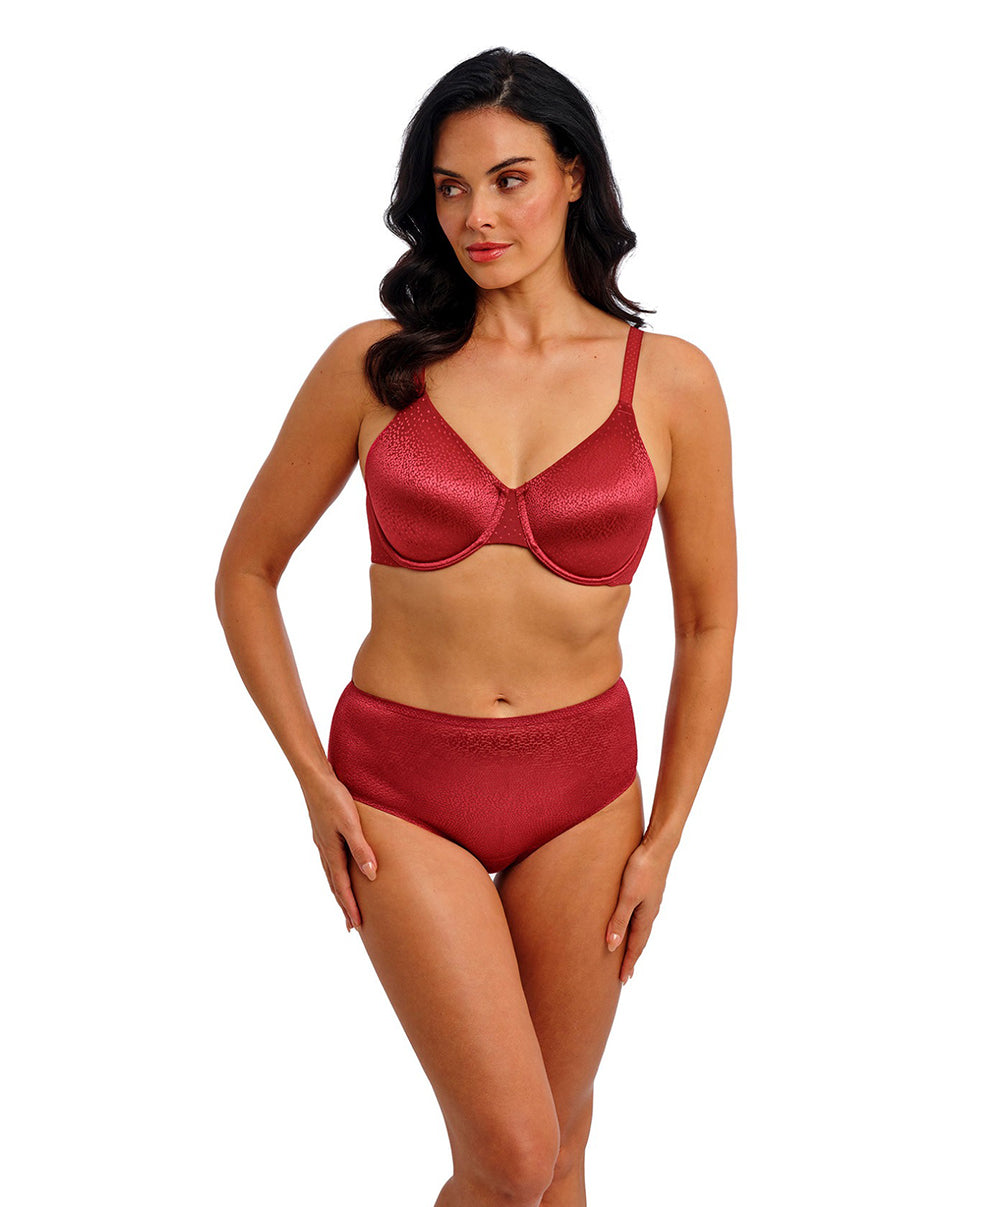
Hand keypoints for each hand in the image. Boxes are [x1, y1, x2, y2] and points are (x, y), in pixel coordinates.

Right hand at [300, 768, 377, 931]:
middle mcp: (325, 852)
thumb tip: (371, 875)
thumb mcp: (351, 824)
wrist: (315, 779)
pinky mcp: (323, 835)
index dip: (351, 907)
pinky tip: (339, 873)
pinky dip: (336, 877)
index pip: (343, 887)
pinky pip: (330, 864)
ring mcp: (322, 844)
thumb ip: (361, 849)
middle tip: (352, 926)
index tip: (357, 925)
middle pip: (335, 886)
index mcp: (332, 852)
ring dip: (340, 893)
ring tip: (346, 905)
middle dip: (344, 906)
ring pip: (331, 876)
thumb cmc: (334, 799)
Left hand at [605, 836, 675, 983]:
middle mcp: (650, 912)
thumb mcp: (627, 896)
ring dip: (633, 942)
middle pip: (639, 940)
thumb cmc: (642, 869)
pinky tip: (631, 921)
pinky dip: (634, 926)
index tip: (623, 980)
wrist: (658, 845)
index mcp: (645, 917)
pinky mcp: (648, 890)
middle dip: (632, 957)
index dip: (628, 963)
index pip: (635, 946)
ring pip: (640, 928)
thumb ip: (619, 920)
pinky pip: (640, 915)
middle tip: (625, 974)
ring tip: (627, 952)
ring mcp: (650, 901)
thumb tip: (612, 947)